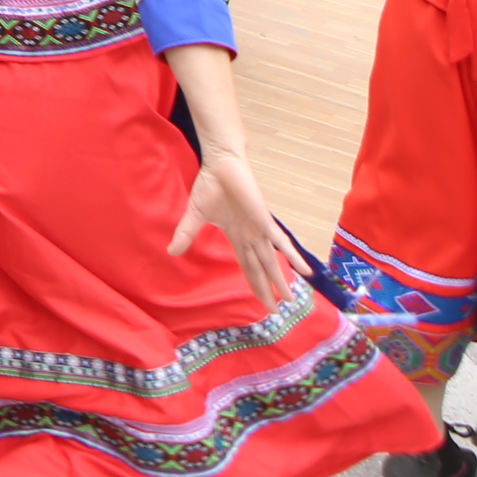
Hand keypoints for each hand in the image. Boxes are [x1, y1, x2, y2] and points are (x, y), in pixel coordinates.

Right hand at [168, 142, 290, 309]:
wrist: (221, 164)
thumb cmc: (210, 185)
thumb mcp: (194, 214)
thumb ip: (186, 233)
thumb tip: (171, 251)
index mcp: (237, 237)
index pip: (248, 267)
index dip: (255, 285)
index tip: (262, 303)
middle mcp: (251, 237)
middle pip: (260, 270)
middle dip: (267, 290)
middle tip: (276, 312)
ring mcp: (259, 230)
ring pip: (271, 261)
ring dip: (280, 281)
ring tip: (290, 299)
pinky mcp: (264, 220)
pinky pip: (280, 241)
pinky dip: (292, 256)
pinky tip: (304, 270)